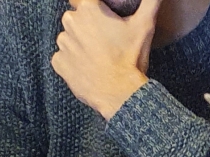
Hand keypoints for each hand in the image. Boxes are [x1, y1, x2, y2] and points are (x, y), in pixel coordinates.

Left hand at [51, 0, 161, 120]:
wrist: (120, 94)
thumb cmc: (130, 58)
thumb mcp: (144, 24)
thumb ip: (151, 1)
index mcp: (88, 8)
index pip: (86, 1)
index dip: (97, 11)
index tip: (106, 22)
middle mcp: (70, 22)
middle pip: (77, 18)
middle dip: (88, 27)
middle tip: (106, 41)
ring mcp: (63, 44)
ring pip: (69, 37)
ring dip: (80, 44)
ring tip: (98, 56)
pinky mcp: (58, 63)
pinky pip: (63, 57)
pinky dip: (73, 62)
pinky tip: (88, 67)